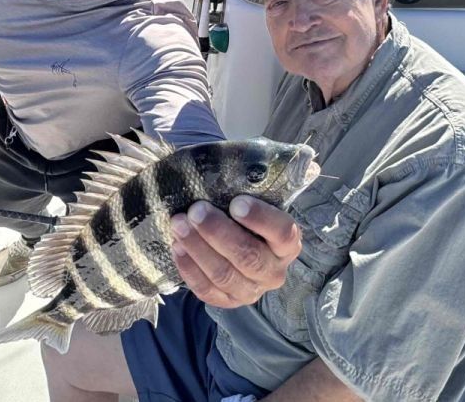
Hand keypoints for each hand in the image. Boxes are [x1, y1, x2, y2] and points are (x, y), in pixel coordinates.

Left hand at [170, 196, 301, 307]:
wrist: (237, 241)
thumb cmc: (243, 214)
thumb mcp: (253, 200)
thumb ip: (247, 185)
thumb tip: (227, 162)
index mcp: (288, 243)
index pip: (282, 232)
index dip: (260, 218)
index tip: (236, 202)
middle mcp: (274, 271)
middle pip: (249, 256)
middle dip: (218, 232)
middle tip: (195, 210)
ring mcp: (251, 290)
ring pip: (224, 274)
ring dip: (198, 248)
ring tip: (178, 225)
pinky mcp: (228, 301)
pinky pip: (207, 290)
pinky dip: (189, 268)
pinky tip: (177, 247)